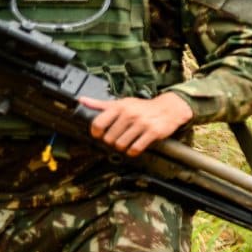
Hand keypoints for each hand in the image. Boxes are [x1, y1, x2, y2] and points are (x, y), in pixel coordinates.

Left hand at [78, 92, 193, 157]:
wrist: (169, 108)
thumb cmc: (143, 107)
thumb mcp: (122, 102)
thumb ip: (101, 104)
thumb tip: (82, 100)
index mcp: (120, 106)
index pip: (98, 123)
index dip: (96, 133)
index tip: (99, 135)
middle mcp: (130, 114)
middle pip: (109, 138)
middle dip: (111, 141)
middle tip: (116, 139)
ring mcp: (142, 124)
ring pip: (121, 145)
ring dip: (122, 147)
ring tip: (125, 143)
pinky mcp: (152, 132)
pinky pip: (136, 148)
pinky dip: (133, 151)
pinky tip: (134, 147)